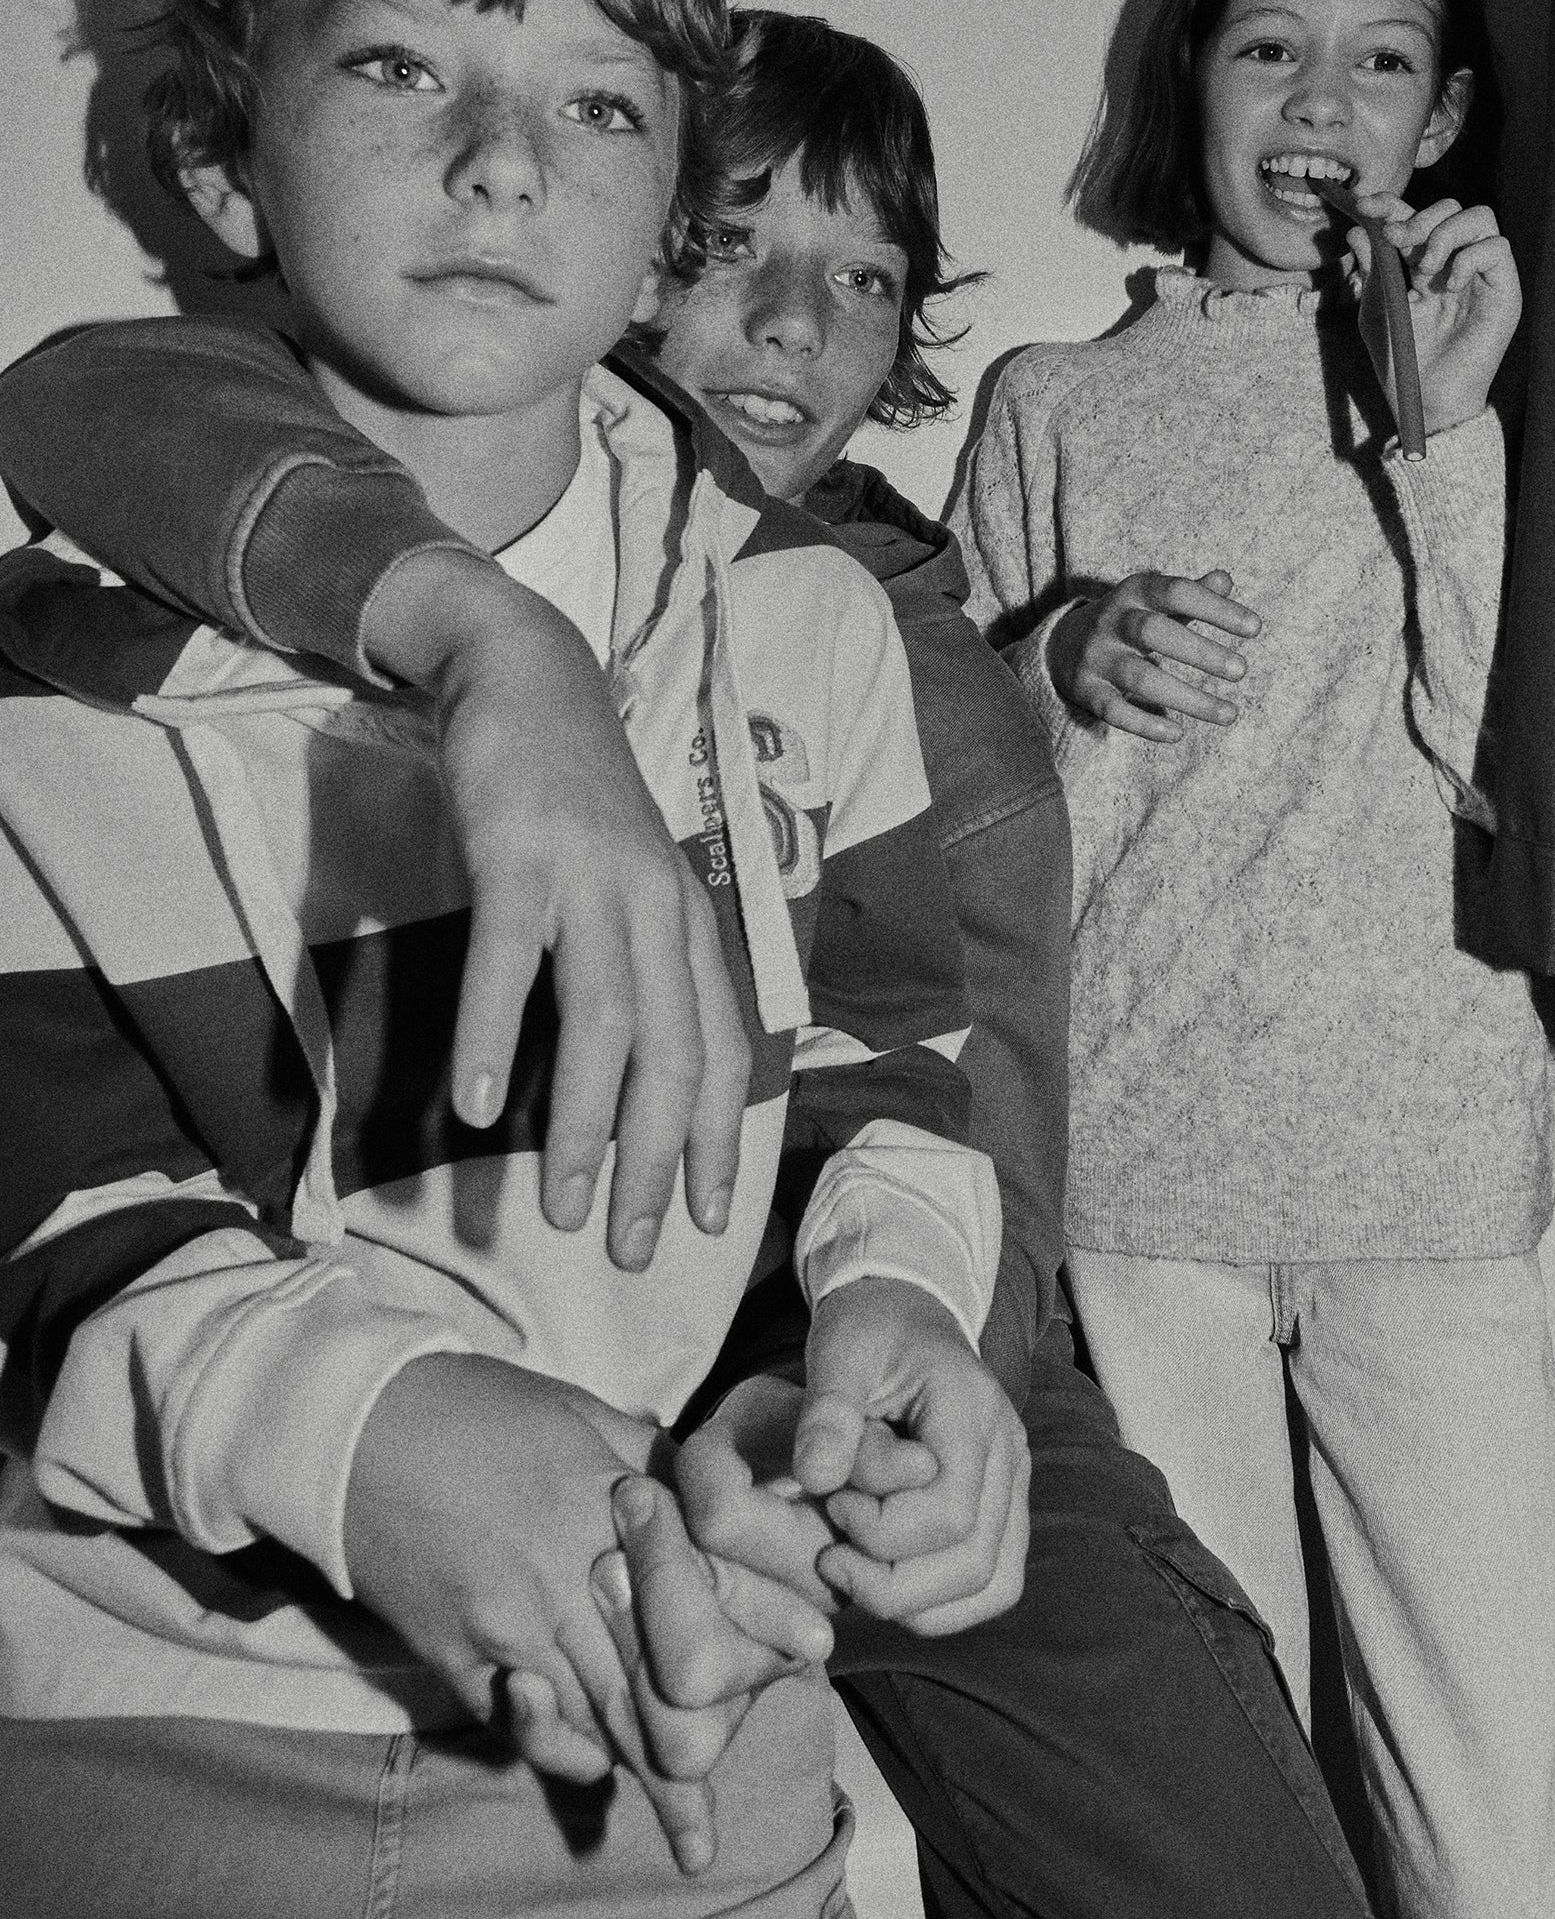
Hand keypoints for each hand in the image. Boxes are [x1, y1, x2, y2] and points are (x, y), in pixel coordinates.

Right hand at [342, 1354, 832, 1854]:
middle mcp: (566, 1576)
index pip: (703, 1585)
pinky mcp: (454, 1650)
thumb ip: (647, 1456)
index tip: (814, 1655)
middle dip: (701, 1748)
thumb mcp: (578, 1410)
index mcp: (607, 1506)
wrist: (355, 1424)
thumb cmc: (473, 1406)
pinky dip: (558, 1749)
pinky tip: (593, 1773)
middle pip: (651, 1679)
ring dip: (642, 1779)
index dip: (761, 1625)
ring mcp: (508, 1624)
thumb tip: (708, 1487)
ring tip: (690, 1838)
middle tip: (743, 1805)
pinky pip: (517, 1720)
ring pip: (591, 1717)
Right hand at [364, 552, 753, 1268]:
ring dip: (582, 1125)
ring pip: (604, 1023)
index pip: (723, 1047)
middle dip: (656, 1162)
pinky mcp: (519, 855)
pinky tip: (468, 1107)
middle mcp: (656, 905)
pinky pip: (506, 963)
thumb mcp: (632, 878)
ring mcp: (590, 879)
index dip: (719, 1136)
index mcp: (688, 918)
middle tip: (628, 1248)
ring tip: (556, 1207)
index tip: (705, 1217)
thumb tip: (634, 1073)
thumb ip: (642, 961)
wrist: (526, 670)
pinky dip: (489, 1037)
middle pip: (674, 1054)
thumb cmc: (576, 795)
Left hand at [790, 1276, 1030, 1635]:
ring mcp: (1014, 1486)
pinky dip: (940, 1604)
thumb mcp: (838, 1349)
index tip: (830, 1501)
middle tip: (830, 1556)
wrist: (907, 1315)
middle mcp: (1009, 1454)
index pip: (948, 1513)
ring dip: (915, 1603)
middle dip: (891, 1583)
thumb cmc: (870, 1330)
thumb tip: (815, 1478)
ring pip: (991, 1586)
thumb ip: (826, 1411)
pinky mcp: (1004, 1510)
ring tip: (853, 1571)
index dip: (880, 1532)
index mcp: (972, 1411)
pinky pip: (992, 1583)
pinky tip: (884, 1580)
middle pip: (974, 1563)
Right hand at [1045, 570, 1257, 741]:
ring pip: (1140, 678)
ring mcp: (1097, 657)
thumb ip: (1192, 592)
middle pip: (1153, 631)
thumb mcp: (1156, 600)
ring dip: (1187, 698)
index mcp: (1135, 592)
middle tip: (1241, 671)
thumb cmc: (1130, 620)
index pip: (1177, 592)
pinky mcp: (1086, 690)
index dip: (1216, 608)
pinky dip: (1145, 724)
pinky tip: (1177, 733)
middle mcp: (1112, 621)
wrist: (1064, 643)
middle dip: (1200, 652)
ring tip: (1230, 714)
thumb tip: (1225, 580)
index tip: (1255, 629)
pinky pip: (1114, 710)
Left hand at [1346, 195, 1521, 436]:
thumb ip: (1372, 267)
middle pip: (1451, 206)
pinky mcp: (1505, 291)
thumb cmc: (1401, 359)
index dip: (1391, 202)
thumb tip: (1356, 228)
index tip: (1364, 204)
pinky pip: (1498, 248)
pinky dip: (1470, 258)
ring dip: (1445, 235)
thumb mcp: (1377, 307)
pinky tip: (1450, 286)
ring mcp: (1482, 274)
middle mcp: (1455, 261)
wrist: (1425, 398)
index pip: (1414, 214)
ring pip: (1480, 216)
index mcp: (1423, 262)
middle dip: (1419, 217)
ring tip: (1425, 272)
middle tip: (1397, 242)